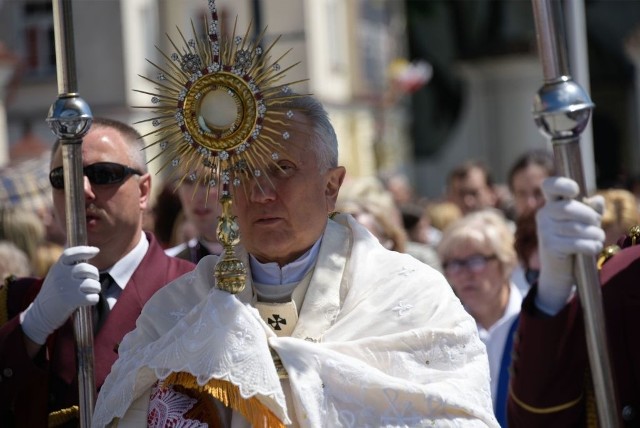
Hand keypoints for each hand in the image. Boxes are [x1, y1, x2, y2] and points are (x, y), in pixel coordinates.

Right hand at [20, 246, 100, 344]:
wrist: (40, 314)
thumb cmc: (53, 293)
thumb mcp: (56, 275)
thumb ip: (68, 266)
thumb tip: (91, 253)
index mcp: (57, 267)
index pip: (71, 253)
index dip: (85, 250)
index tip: (96, 251)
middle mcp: (61, 275)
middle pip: (87, 269)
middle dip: (94, 275)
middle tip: (92, 280)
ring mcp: (66, 288)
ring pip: (92, 284)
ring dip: (95, 289)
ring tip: (91, 291)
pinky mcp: (71, 301)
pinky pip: (93, 297)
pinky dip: (94, 299)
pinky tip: (89, 300)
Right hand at [535, 177, 604, 314]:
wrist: (557, 271)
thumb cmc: (571, 242)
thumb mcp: (581, 223)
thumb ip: (590, 210)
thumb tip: (598, 200)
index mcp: (550, 205)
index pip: (549, 185)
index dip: (562, 184)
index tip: (575, 191)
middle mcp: (543, 215)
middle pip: (569, 208)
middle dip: (590, 216)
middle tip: (597, 225)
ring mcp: (544, 231)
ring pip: (577, 227)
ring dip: (594, 234)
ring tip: (598, 239)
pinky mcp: (550, 246)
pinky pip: (577, 243)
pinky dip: (591, 246)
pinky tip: (593, 248)